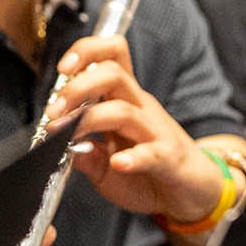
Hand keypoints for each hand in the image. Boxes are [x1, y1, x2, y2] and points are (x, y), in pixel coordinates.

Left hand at [43, 35, 225, 222]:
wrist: (192, 192)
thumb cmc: (149, 173)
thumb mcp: (106, 166)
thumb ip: (84, 156)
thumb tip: (58, 147)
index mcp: (125, 101)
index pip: (111, 58)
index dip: (87, 53)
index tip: (62, 69)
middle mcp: (141, 108)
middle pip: (113, 75)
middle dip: (77, 87)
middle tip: (53, 110)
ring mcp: (155, 131)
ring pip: (124, 110)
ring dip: (90, 118)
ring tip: (66, 134)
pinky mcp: (168, 159)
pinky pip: (152, 152)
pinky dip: (134, 157)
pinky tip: (119, 162)